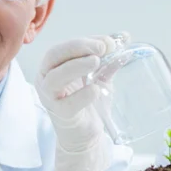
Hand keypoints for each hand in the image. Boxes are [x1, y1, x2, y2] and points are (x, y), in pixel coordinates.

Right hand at [35, 34, 127, 170]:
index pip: (64, 47)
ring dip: (76, 66)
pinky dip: (82, 95)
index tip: (108, 42)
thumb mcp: (100, 76)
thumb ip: (109, 58)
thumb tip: (125, 36)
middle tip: (102, 48)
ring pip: (55, 77)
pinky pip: (67, 103)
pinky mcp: (60, 115)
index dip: (85, 41)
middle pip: (54, 56)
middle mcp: (46, 79)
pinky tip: (96, 90)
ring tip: (96, 61)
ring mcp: (50, 97)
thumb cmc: (88, 102)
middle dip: (78, 48)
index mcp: (54, 66)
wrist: (86, 134)